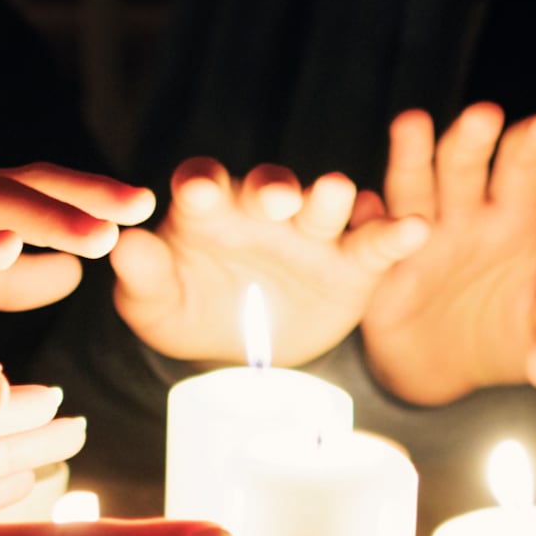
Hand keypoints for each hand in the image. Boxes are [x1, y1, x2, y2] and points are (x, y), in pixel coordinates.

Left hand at [107, 158, 425, 368]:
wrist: (244, 351)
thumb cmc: (189, 309)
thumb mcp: (156, 303)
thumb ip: (142, 274)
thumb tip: (123, 244)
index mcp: (208, 210)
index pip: (202, 184)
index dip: (201, 186)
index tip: (199, 194)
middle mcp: (262, 211)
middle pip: (269, 187)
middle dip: (274, 187)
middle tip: (276, 197)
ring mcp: (311, 232)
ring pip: (324, 204)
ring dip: (331, 196)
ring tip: (337, 195)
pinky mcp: (353, 263)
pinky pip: (376, 243)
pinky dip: (394, 231)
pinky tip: (412, 229)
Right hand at [356, 103, 535, 406]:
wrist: (447, 372)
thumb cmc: (506, 338)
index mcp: (514, 216)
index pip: (524, 167)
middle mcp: (464, 213)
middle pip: (466, 164)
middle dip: (473, 139)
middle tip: (485, 116)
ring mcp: (417, 232)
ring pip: (413, 186)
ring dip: (412, 156)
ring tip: (414, 126)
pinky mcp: (379, 263)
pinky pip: (370, 238)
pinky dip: (367, 220)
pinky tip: (365, 205)